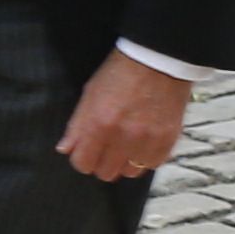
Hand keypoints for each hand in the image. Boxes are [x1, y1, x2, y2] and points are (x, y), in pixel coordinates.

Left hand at [59, 50, 188, 182]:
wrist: (158, 61)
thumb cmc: (118, 74)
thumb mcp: (89, 94)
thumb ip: (76, 126)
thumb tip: (65, 150)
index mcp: (99, 125)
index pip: (83, 163)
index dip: (81, 159)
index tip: (85, 152)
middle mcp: (123, 137)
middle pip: (106, 172)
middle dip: (101, 163)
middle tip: (105, 150)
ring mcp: (148, 141)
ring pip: (130, 172)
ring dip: (124, 163)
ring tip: (125, 147)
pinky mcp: (168, 140)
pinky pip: (153, 164)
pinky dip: (145, 158)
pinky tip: (142, 145)